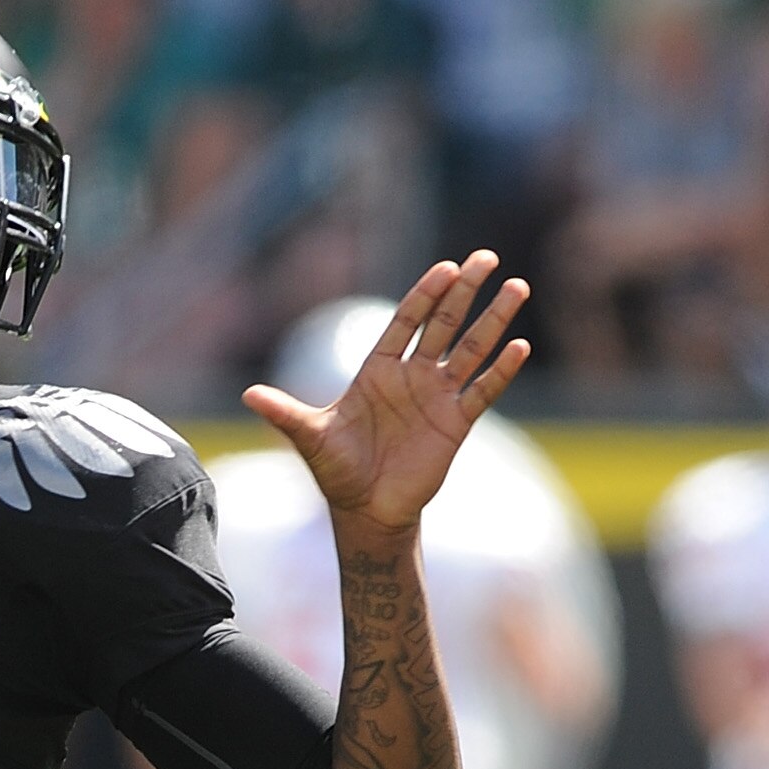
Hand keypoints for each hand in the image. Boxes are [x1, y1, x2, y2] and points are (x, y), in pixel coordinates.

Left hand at [242, 252, 529, 537]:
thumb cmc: (337, 470)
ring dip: (493, 320)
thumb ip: (286, 413)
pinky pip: (483, 391)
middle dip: (464, 292)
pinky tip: (520, 346)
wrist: (365, 510)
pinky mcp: (456, 423)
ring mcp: (437, 397)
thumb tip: (248, 395)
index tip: (446, 269)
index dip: (425, 296)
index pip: (406, 322)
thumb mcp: (311, 438)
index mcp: (379, 370)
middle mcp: (412, 376)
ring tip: (517, 286)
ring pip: (471, 350)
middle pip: (444, 324)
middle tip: (486, 257)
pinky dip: (501, 371)